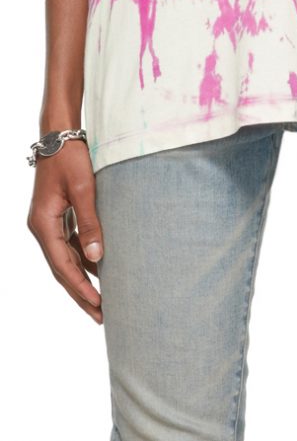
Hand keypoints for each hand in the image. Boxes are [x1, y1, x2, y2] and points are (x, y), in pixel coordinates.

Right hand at [27, 140, 103, 323]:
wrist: (59, 133)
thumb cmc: (70, 158)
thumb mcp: (83, 190)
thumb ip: (90, 223)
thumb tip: (97, 258)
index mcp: (43, 225)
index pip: (63, 266)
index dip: (81, 288)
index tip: (98, 306)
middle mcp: (41, 227)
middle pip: (61, 268)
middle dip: (80, 292)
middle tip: (101, 316)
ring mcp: (48, 222)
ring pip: (65, 258)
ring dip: (82, 278)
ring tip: (102, 299)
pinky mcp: (57, 215)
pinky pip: (69, 244)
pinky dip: (82, 258)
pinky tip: (98, 268)